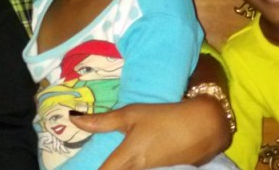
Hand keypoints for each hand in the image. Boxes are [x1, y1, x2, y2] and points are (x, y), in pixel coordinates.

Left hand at [70, 97, 231, 169]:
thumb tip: (72, 119)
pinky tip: (131, 163)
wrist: (205, 126)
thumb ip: (102, 121)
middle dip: (107, 167)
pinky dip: (133, 168)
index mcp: (126, 159)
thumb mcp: (133, 114)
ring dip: (120, 166)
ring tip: (116, 159)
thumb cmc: (165, 117)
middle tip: (93, 161)